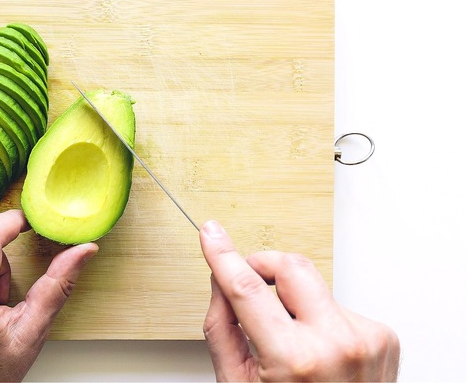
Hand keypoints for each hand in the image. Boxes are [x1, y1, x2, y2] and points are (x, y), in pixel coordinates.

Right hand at [199, 220, 399, 381]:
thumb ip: (222, 327)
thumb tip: (220, 282)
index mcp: (294, 360)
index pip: (247, 288)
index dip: (223, 256)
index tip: (212, 234)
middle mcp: (336, 344)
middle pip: (292, 266)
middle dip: (264, 265)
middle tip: (249, 276)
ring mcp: (365, 338)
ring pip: (314, 285)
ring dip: (295, 301)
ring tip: (292, 338)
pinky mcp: (382, 336)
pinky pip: (338, 305)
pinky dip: (321, 318)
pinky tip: (319, 348)